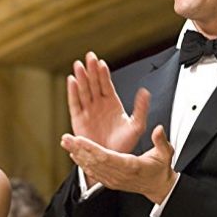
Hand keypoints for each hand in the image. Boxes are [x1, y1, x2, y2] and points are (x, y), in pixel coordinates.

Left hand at [61, 125, 176, 203]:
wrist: (158, 188)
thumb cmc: (160, 169)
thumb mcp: (165, 154)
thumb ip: (161, 141)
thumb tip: (158, 129)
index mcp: (131, 166)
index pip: (107, 157)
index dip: (92, 149)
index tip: (80, 140)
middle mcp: (119, 175)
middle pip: (94, 162)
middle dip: (78, 149)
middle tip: (66, 139)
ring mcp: (113, 180)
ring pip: (91, 167)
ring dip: (77, 155)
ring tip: (66, 143)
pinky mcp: (110, 182)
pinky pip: (93, 173)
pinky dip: (82, 164)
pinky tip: (74, 156)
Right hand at [68, 52, 149, 182]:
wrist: (110, 160)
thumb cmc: (123, 145)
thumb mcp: (136, 126)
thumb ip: (141, 109)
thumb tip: (145, 92)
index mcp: (112, 103)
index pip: (107, 84)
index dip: (103, 73)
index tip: (102, 62)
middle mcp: (99, 104)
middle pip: (94, 83)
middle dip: (91, 70)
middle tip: (89, 56)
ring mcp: (88, 111)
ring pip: (84, 90)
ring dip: (81, 77)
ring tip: (79, 65)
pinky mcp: (78, 120)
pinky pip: (74, 103)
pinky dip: (72, 92)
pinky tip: (71, 81)